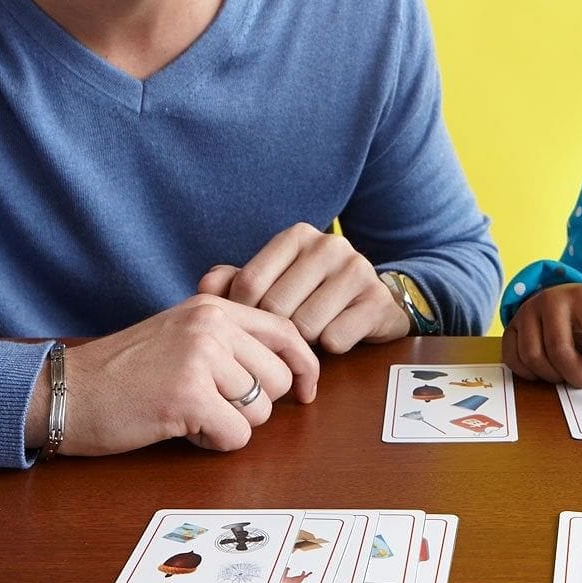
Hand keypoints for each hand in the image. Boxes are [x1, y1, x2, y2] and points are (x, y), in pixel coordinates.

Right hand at [25, 295, 319, 456]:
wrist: (67, 391)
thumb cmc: (122, 371)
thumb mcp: (180, 334)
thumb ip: (228, 339)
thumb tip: (287, 363)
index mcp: (214, 306)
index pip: (286, 331)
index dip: (305, 366)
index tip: (307, 391)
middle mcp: (212, 325)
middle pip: (277, 379)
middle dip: (254, 405)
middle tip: (212, 406)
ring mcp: (201, 358)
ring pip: (259, 411)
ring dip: (230, 425)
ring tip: (191, 414)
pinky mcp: (188, 396)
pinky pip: (236, 435)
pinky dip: (213, 442)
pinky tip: (182, 428)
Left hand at [197, 222, 411, 352]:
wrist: (370, 300)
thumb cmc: (311, 293)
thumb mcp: (272, 283)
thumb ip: (233, 282)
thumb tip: (204, 286)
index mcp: (297, 236)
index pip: (249, 283)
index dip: (244, 314)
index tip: (253, 324)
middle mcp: (329, 245)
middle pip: (277, 308)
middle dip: (276, 330)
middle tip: (284, 334)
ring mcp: (357, 270)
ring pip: (306, 326)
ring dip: (305, 340)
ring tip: (312, 330)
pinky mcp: (376, 301)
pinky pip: (335, 340)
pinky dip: (330, 346)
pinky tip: (336, 333)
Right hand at [502, 283, 581, 392]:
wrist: (557, 296)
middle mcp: (551, 299)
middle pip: (559, 350)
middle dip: (576, 375)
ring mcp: (527, 311)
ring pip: (533, 357)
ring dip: (552, 376)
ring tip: (564, 371)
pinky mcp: (510, 325)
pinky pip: (513, 359)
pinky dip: (529, 374)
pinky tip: (543, 370)